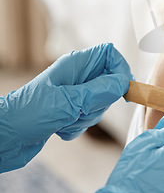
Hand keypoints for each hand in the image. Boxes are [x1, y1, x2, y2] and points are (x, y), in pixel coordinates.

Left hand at [0, 43, 132, 172]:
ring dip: (88, 117)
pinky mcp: (69, 111)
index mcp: (75, 65)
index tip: (123, 89)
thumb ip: (98, 91)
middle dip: (102, 101)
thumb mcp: (68, 102)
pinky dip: (78, 127)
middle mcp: (76, 77)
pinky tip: (60, 128)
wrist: (3, 137)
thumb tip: (123, 82)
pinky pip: (89, 118)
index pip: (109, 54)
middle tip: (83, 109)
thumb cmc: (28, 114)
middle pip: (109, 82)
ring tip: (66, 120)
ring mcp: (73, 94)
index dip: (120, 69)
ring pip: (100, 103)